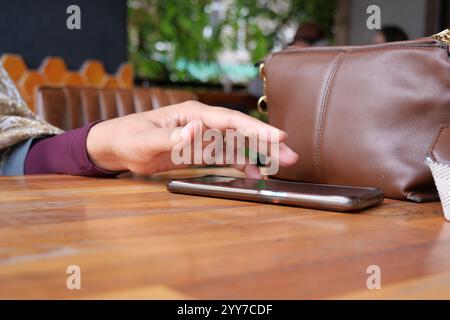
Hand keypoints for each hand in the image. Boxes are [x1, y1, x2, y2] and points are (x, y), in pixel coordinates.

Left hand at [86, 101, 298, 177]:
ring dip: (259, 154)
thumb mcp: (147, 139)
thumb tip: (197, 129)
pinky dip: (241, 164)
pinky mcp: (199, 152)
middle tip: (290, 156)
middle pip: (240, 132)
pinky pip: (225, 157)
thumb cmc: (129, 137)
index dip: (255, 128)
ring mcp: (203, 138)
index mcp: (193, 114)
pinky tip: (254, 172)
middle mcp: (203, 124)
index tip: (277, 137)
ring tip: (282, 165)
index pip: (230, 120)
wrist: (117, 147)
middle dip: (265, 143)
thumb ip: (173, 136)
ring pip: (237, 145)